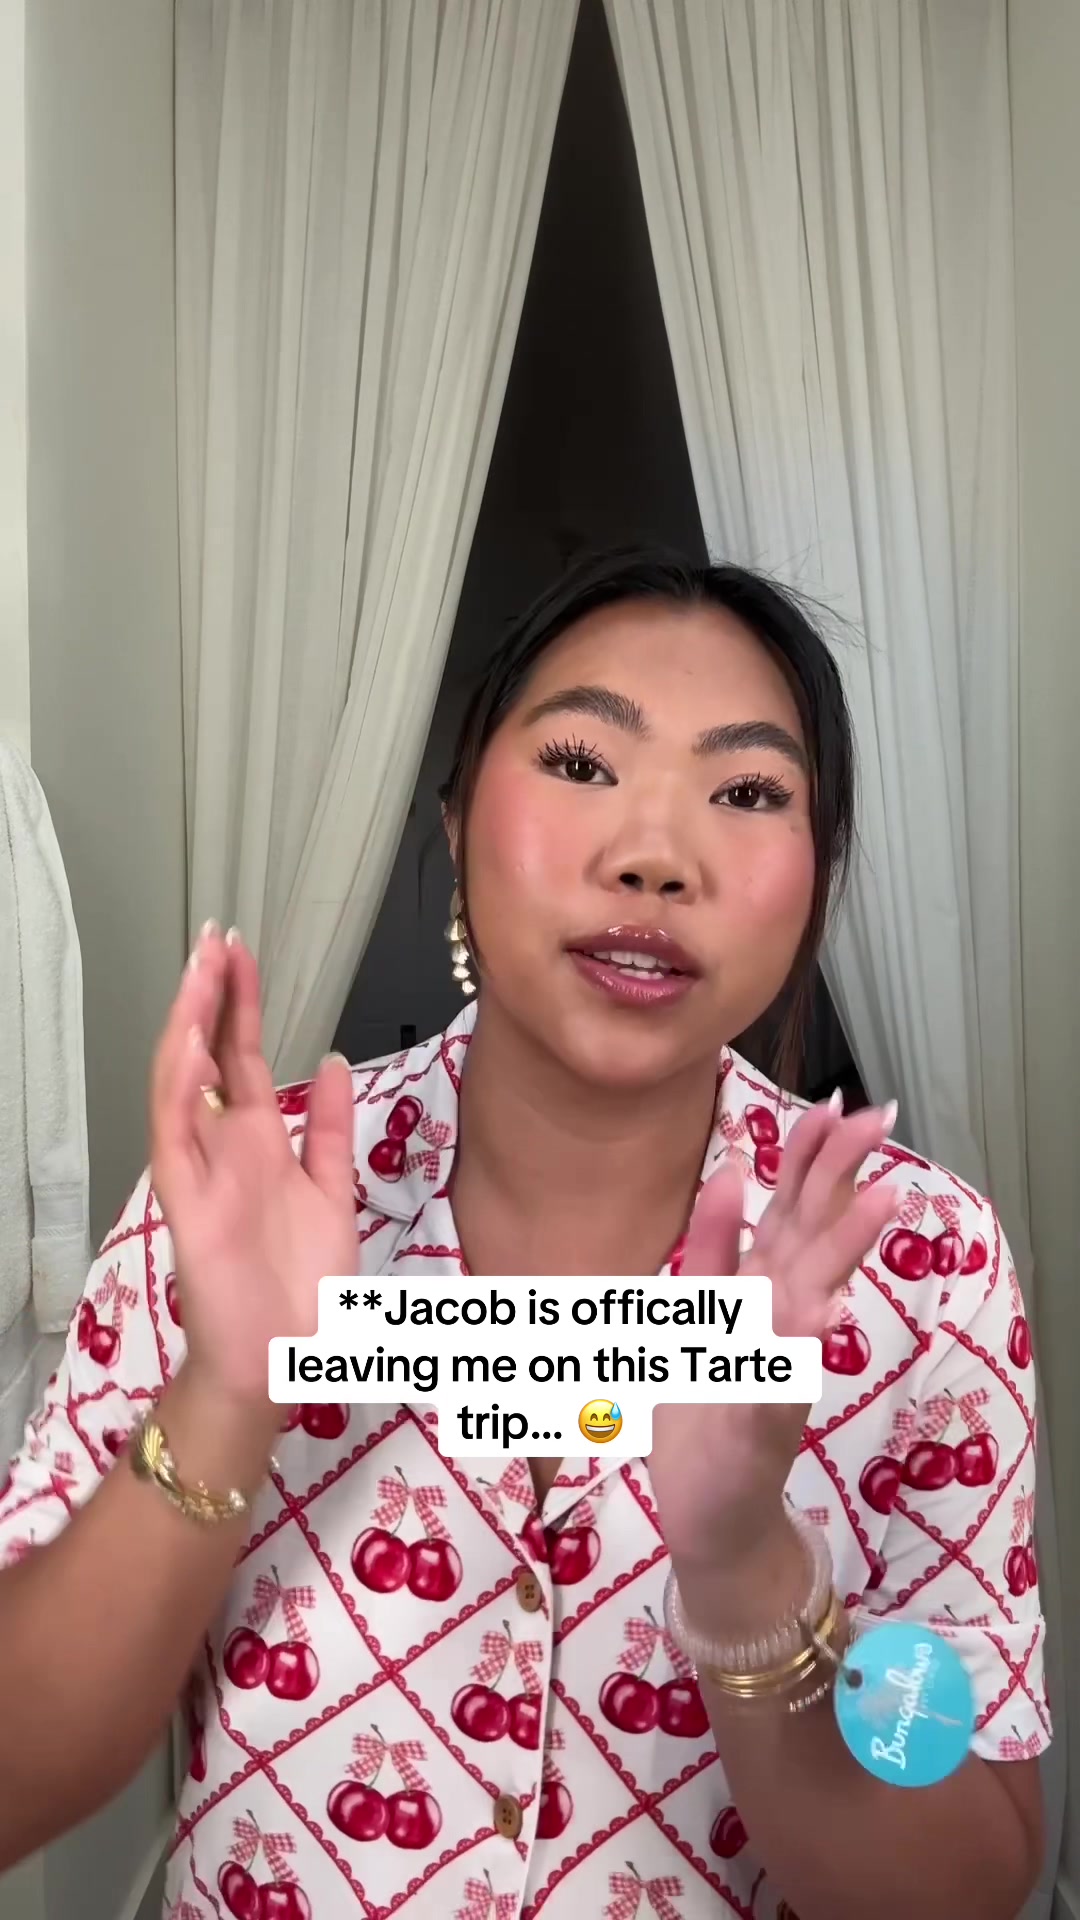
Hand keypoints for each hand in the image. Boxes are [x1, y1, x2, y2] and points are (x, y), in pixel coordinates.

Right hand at [149, 924, 357, 1408]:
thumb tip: (332, 1060)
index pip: (245, 1056)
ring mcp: (201, 1172)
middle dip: (214, 996)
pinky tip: (188, 1045)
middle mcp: (225, 1148)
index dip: (242, 1004)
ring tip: (200, 971)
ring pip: (184, 1083)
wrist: (282, 1362)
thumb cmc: (301, 1289)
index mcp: (261, 1143)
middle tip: (217, 939)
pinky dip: (178, 1089)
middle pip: (212, 1056)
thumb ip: (332, 1127)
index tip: (241, 954)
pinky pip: (175, 1136)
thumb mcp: (333, 1190)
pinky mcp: (186, 1203)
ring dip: (191, 1026)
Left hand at [648, 1098, 899, 1573]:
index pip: (796, 1211)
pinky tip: (821, 1312)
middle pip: (815, 1238)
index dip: (815, 1157)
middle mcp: (779, 1322)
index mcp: (764, 1290)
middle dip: (844, 1179)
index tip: (841, 1102)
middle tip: (879, 1120)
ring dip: (845, 1249)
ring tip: (883, 1199)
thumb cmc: (705, 1409)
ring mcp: (774, 1371)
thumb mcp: (698, 1313)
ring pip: (811, 1297)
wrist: (710, 1513)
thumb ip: (715, 1246)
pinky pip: (778, 1379)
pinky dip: (798, 1347)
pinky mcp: (758, 1425)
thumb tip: (732, 1169)